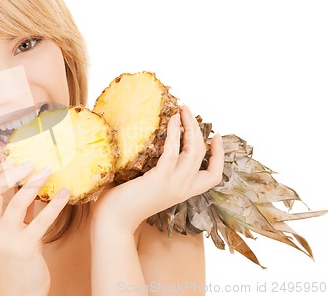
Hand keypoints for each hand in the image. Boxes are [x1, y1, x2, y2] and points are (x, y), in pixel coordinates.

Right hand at [0, 162, 69, 295]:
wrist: (17, 292)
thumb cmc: (15, 258)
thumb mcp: (8, 231)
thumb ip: (14, 208)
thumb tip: (26, 181)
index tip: (8, 160)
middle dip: (11, 173)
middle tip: (30, 163)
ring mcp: (5, 239)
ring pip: (16, 203)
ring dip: (34, 183)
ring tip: (48, 170)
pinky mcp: (25, 248)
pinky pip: (41, 221)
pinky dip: (54, 204)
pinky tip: (65, 193)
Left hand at [92, 105, 224, 232]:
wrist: (113, 221)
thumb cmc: (124, 202)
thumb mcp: (150, 185)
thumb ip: (158, 170)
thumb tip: (151, 142)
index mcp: (183, 191)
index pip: (214, 176)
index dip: (219, 155)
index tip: (216, 135)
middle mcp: (184, 189)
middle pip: (203, 155)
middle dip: (198, 129)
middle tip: (188, 110)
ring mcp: (174, 185)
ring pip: (194, 151)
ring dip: (190, 126)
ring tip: (182, 110)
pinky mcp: (160, 180)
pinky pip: (173, 151)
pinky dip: (174, 133)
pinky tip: (171, 121)